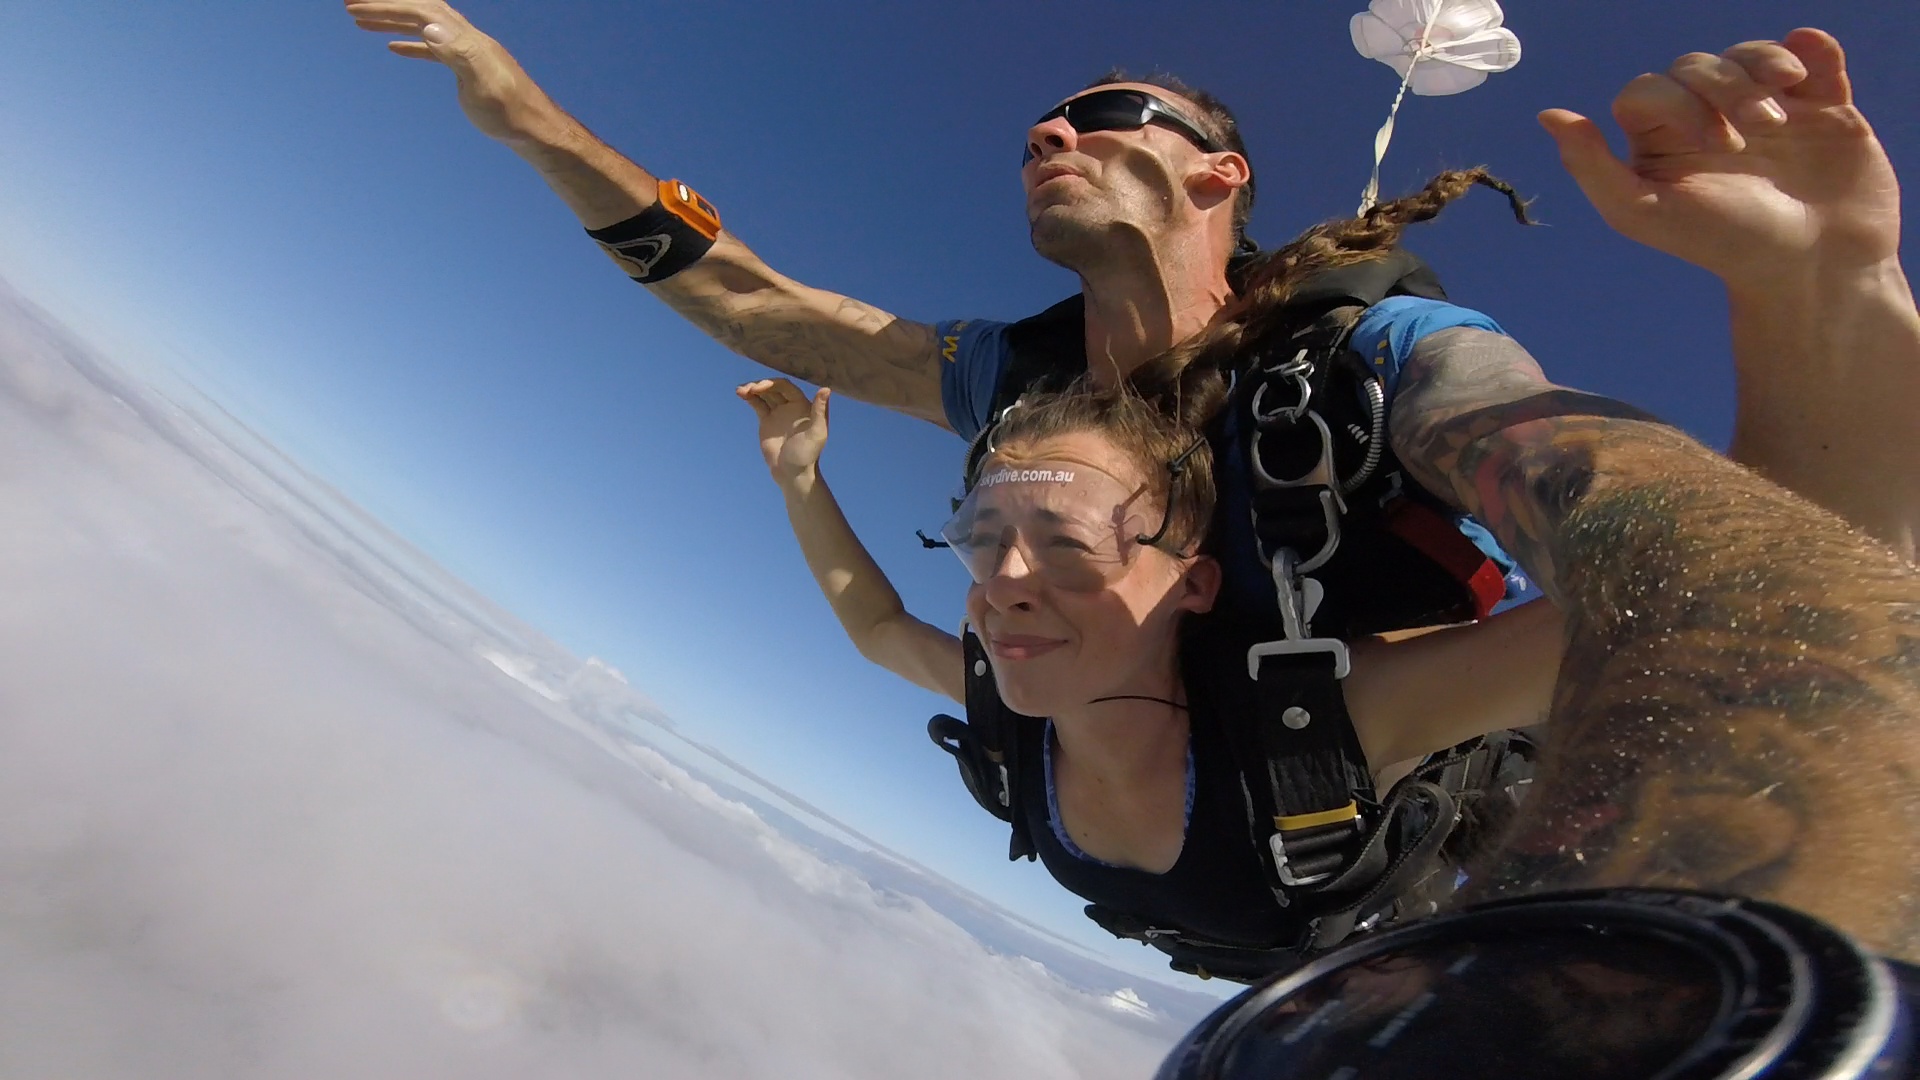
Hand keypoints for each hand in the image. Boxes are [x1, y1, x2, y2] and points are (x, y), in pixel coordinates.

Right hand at [345, 1, 553, 142]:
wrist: (535, 130)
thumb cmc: (511, 112)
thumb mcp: (483, 83)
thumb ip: (458, 53)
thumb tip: (429, 26)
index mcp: (466, 38)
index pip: (421, 11)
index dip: (387, 7)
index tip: (354, 8)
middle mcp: (466, 38)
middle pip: (420, 9)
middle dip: (384, 5)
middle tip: (349, 4)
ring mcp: (467, 52)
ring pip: (424, 25)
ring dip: (392, 19)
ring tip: (359, 20)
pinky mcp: (467, 69)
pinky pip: (433, 48)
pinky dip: (411, 43)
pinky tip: (393, 47)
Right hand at [738, 379, 830, 480]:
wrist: (791, 472)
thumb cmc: (807, 454)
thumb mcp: (817, 433)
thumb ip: (820, 411)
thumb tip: (826, 388)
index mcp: (802, 405)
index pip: (786, 387)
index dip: (773, 384)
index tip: (760, 387)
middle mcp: (790, 406)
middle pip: (773, 388)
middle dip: (761, 385)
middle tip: (750, 389)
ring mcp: (778, 413)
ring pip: (764, 394)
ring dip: (753, 389)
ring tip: (741, 390)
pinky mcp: (766, 421)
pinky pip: (758, 405)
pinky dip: (750, 398)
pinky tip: (740, 393)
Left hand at [1541, 29, 1899, 289]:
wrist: (1815, 264)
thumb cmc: (1724, 245)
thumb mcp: (1644, 213)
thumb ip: (1591, 167)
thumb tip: (1547, 115)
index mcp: (1660, 141)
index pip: (1649, 90)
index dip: (1677, 103)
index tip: (1714, 145)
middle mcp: (1708, 117)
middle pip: (1697, 67)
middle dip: (1724, 90)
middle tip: (1749, 138)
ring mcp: (1764, 105)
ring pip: (1749, 54)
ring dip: (1764, 70)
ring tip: (1782, 120)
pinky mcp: (1819, 101)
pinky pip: (1811, 52)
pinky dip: (1810, 50)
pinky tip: (1807, 75)